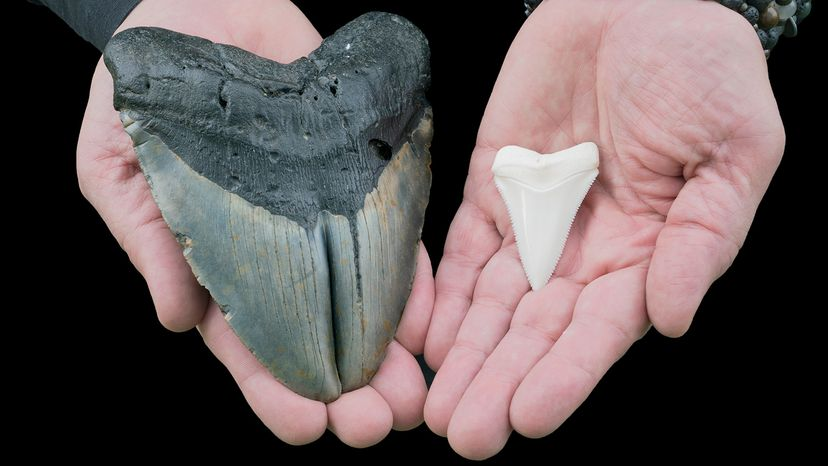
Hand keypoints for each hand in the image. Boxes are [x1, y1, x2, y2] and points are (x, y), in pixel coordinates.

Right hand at [77, 0, 433, 446]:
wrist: (202, 12)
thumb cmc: (144, 90)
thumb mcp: (117, 161)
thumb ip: (145, 237)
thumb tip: (178, 320)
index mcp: (214, 267)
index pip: (246, 347)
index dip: (273, 392)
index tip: (306, 428)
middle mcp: (278, 256)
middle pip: (316, 341)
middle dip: (346, 391)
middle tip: (378, 425)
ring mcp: (322, 221)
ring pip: (362, 303)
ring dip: (390, 354)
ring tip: (416, 395)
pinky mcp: (359, 182)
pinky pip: (392, 237)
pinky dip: (412, 281)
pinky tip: (431, 321)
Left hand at [423, 0, 783, 458]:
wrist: (638, 3)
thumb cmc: (703, 72)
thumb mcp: (731, 149)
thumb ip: (702, 236)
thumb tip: (670, 319)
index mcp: (647, 254)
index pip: (601, 330)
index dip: (567, 375)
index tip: (528, 417)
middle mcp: (585, 253)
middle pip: (536, 333)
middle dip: (500, 383)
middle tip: (465, 435)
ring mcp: (533, 223)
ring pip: (492, 305)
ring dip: (464, 357)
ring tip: (435, 407)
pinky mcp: (491, 189)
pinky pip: (462, 251)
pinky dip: (440, 295)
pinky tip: (421, 340)